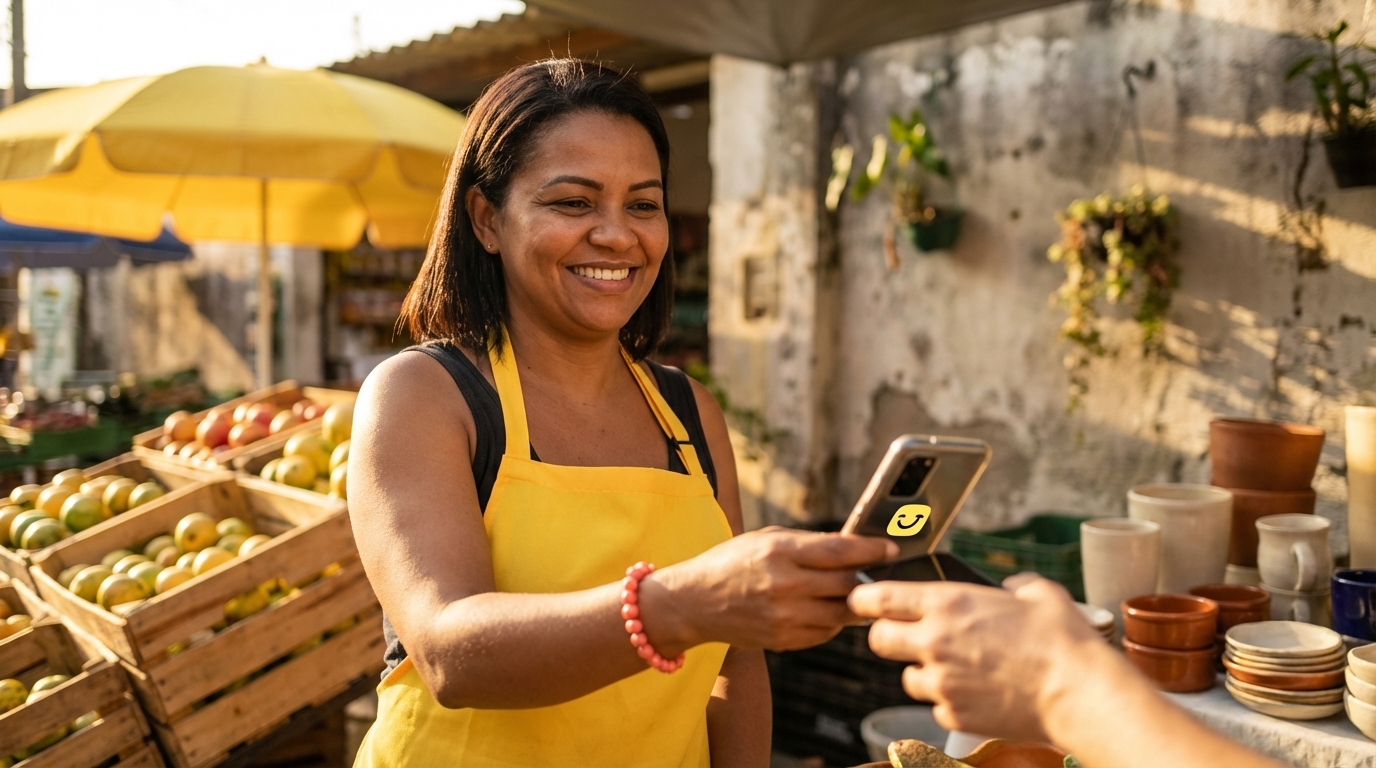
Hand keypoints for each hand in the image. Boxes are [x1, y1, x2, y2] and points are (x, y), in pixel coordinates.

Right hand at [644, 527, 895, 651]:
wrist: (693, 602)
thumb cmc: (732, 562)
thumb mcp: (766, 538)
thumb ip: (808, 542)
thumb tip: (852, 545)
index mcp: (779, 552)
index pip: (839, 551)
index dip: (870, 549)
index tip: (889, 548)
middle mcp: (783, 585)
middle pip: (846, 585)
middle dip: (868, 578)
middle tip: (880, 572)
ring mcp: (783, 617)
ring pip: (841, 614)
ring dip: (855, 603)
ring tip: (860, 593)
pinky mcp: (783, 640)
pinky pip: (825, 633)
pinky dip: (834, 622)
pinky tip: (829, 609)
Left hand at [849, 573, 1104, 739]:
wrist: (1078, 693)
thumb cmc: (1062, 640)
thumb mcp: (1037, 592)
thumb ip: (1012, 585)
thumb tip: (1008, 589)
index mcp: (947, 604)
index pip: (876, 598)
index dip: (865, 598)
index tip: (867, 600)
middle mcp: (934, 642)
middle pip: (877, 639)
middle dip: (888, 636)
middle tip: (910, 636)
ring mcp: (941, 683)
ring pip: (907, 677)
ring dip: (924, 672)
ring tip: (959, 669)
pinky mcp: (953, 715)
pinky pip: (935, 706)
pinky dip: (949, 701)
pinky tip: (978, 693)